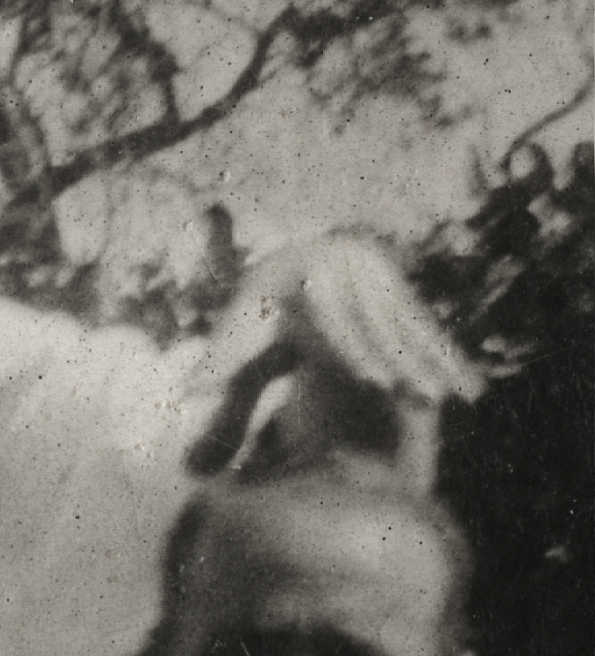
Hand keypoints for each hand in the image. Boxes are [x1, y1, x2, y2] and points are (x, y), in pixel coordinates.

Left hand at [185, 236, 482, 488]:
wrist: (293, 258)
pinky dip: (448, 354)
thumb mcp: (238, 326)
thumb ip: (217, 362)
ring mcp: (379, 275)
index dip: (357, 346)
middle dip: (407, 357)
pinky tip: (472, 384)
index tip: (374, 378)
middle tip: (427, 394)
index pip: (335, 315)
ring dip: (439, 360)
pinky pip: (426, 325)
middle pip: (380, 320)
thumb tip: (184, 392)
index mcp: (307, 273)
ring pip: (411, 323)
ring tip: (463, 396)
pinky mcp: (399, 288)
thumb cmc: (258, 304)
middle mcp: (349, 267)